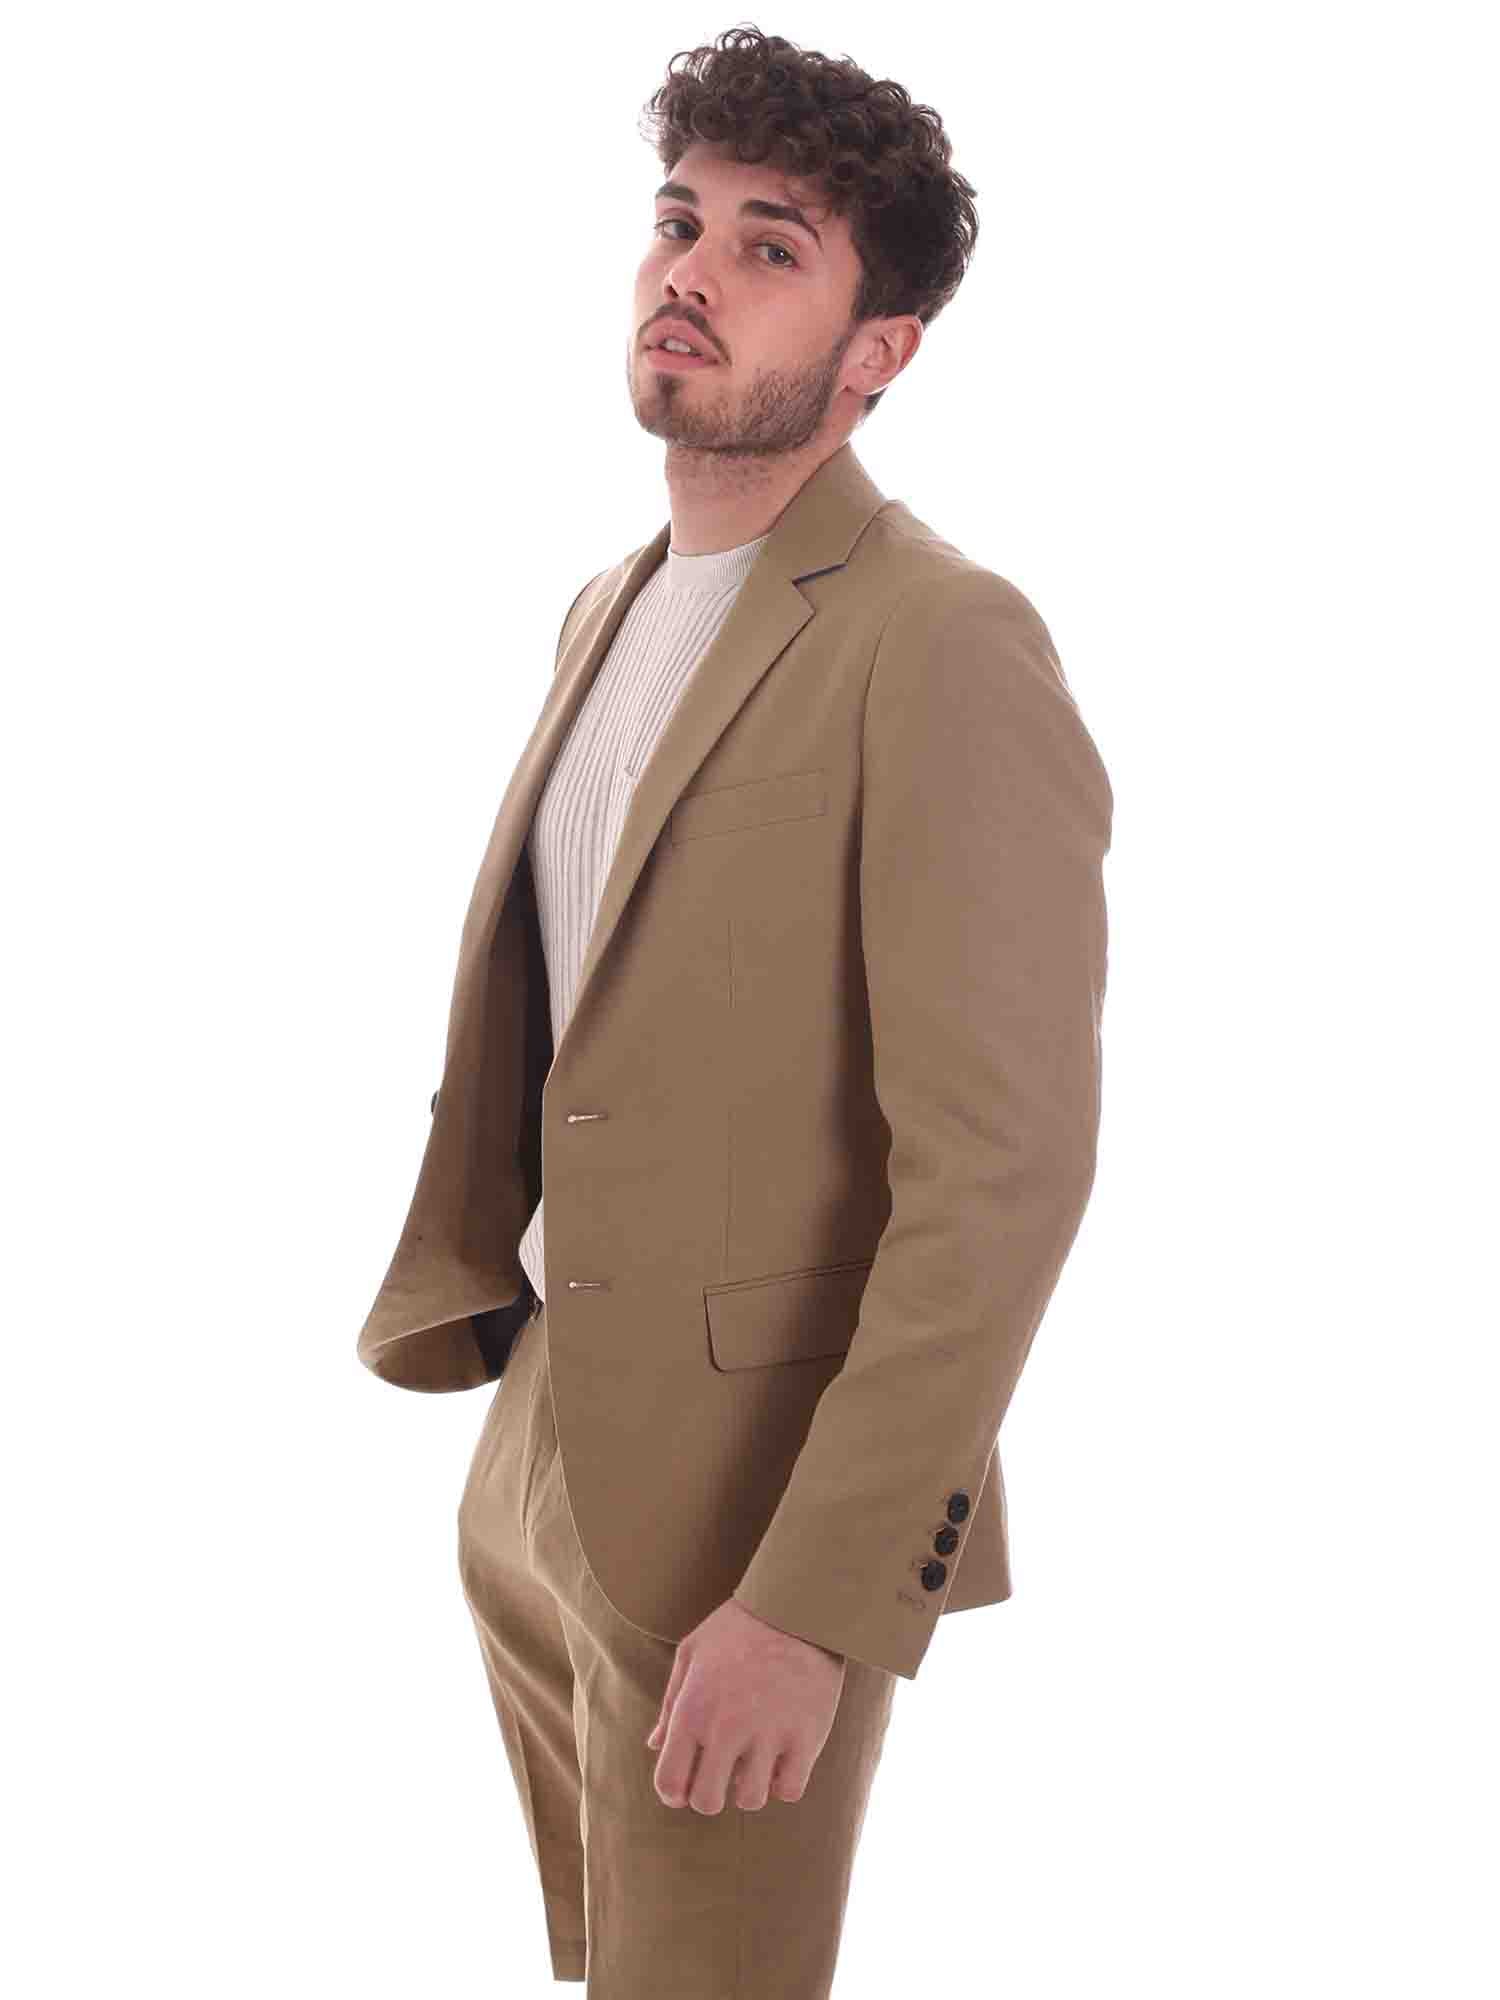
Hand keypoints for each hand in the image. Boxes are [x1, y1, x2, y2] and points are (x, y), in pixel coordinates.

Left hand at [645, 1597, 845, 1812]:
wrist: (796, 1605)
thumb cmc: (738, 1626)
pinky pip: (789, 1790)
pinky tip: (782, 1760)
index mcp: (693, 1710)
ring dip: (748, 1789)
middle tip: (721, 1776)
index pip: (670, 1782)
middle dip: (709, 1796)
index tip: (685, 1787)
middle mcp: (726, 1729)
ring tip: (754, 1763)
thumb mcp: (692, 1652)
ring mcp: (768, 1735)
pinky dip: (783, 1783)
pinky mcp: (805, 1737)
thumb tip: (655, 1745)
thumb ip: (671, 1703)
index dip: (674, 1794)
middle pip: (707, 1802)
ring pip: (750, 1801)